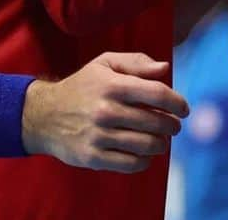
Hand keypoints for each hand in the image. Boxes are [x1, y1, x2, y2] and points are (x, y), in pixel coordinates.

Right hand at [22, 52, 187, 173]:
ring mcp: (98, 136)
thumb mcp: (106, 63)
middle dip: (172, 124)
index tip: (184, 109)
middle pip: (155, 121)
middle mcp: (106, 110)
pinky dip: (145, 161)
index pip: (157, 94)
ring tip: (162, 139)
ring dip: (161, 143)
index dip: (177, 102)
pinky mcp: (92, 157)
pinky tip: (146, 154)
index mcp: (113, 85)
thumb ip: (137, 62)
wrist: (43, 115)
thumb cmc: (83, 85)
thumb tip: (165, 68)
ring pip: (146, 144)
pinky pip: (129, 164)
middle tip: (174, 125)